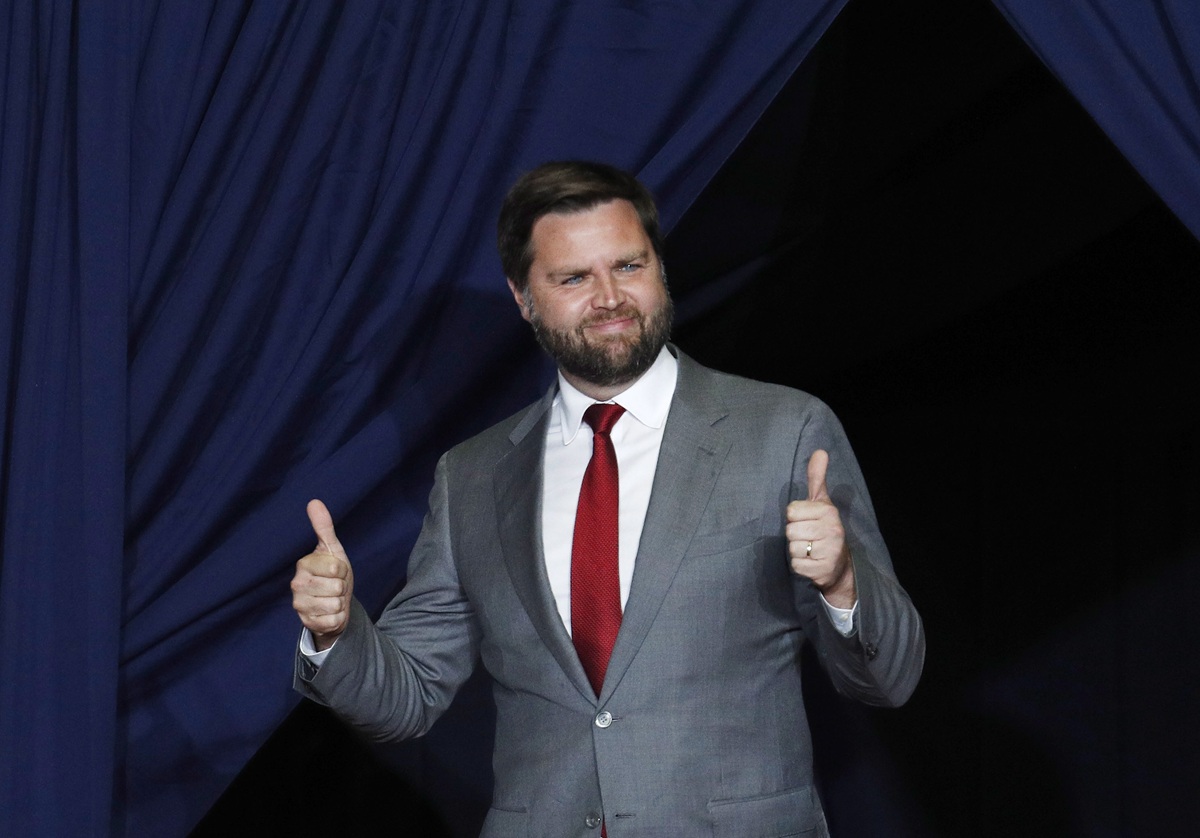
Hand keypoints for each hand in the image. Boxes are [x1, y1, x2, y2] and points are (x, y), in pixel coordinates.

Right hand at [291, 499, 354, 650]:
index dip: (343, 571)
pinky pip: (334, 620)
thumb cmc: (333, 575)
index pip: (336, 568)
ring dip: (340, 604)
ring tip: (332, 600)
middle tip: (335, 587)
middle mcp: (297, 585)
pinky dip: (338, 618)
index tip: (336, 572)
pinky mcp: (307, 623)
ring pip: (336, 604)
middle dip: (342, 588)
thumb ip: (324, 527)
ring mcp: (300, 605)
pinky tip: (330, 613)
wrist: (332, 605)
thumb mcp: (332, 550)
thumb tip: (314, 501)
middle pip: (337, 587)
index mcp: (303, 565)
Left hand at [786, 449, 855, 607]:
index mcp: (829, 511)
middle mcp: (832, 530)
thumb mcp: (822, 503)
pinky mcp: (822, 570)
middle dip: (796, 535)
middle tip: (809, 538)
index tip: (808, 521)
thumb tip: (820, 451)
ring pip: (792, 547)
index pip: (791, 511)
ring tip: (810, 550)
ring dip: (797, 551)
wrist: (840, 566)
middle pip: (790, 530)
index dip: (795, 517)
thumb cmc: (825, 529)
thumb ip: (817, 478)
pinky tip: (811, 562)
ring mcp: (828, 551)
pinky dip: (800, 565)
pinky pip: (796, 565)